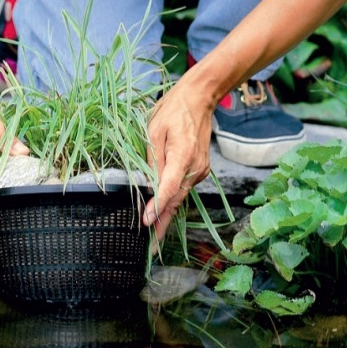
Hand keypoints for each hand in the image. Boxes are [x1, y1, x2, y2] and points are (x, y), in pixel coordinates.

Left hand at [144, 75, 212, 242]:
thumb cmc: (173, 110)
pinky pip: (183, 189)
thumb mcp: (154, 130)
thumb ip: (152, 159)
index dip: (157, 207)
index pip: (169, 188)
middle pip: (176, 201)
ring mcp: (200, 170)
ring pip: (180, 197)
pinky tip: (161, 212)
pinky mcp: (200, 170)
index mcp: (182, 155)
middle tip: (151, 248)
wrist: (199, 99)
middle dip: (163, 225)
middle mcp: (195, 168)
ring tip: (153, 237)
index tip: (146, 223)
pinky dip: (172, 201)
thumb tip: (147, 185)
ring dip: (167, 216)